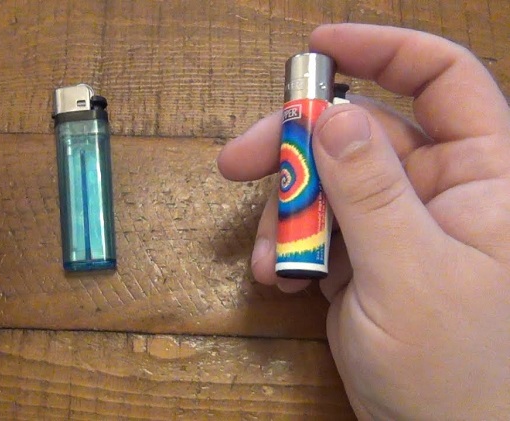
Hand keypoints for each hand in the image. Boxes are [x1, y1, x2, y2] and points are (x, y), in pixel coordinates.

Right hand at [218, 24, 509, 418]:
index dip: (383, 50)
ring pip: (327, 182)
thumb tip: (337, 116)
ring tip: (270, 259)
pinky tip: (277, 277)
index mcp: (483, 176)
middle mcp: (440, 189)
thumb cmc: (455, 370)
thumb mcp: (409, 275)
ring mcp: (397, 224)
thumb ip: (371, 193)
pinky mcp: (365, 257)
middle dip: (297, 146)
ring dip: (286, 212)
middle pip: (360, 131)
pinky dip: (288, 245)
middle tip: (237, 162)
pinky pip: (316, 227)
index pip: (443, 80)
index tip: (317, 47)